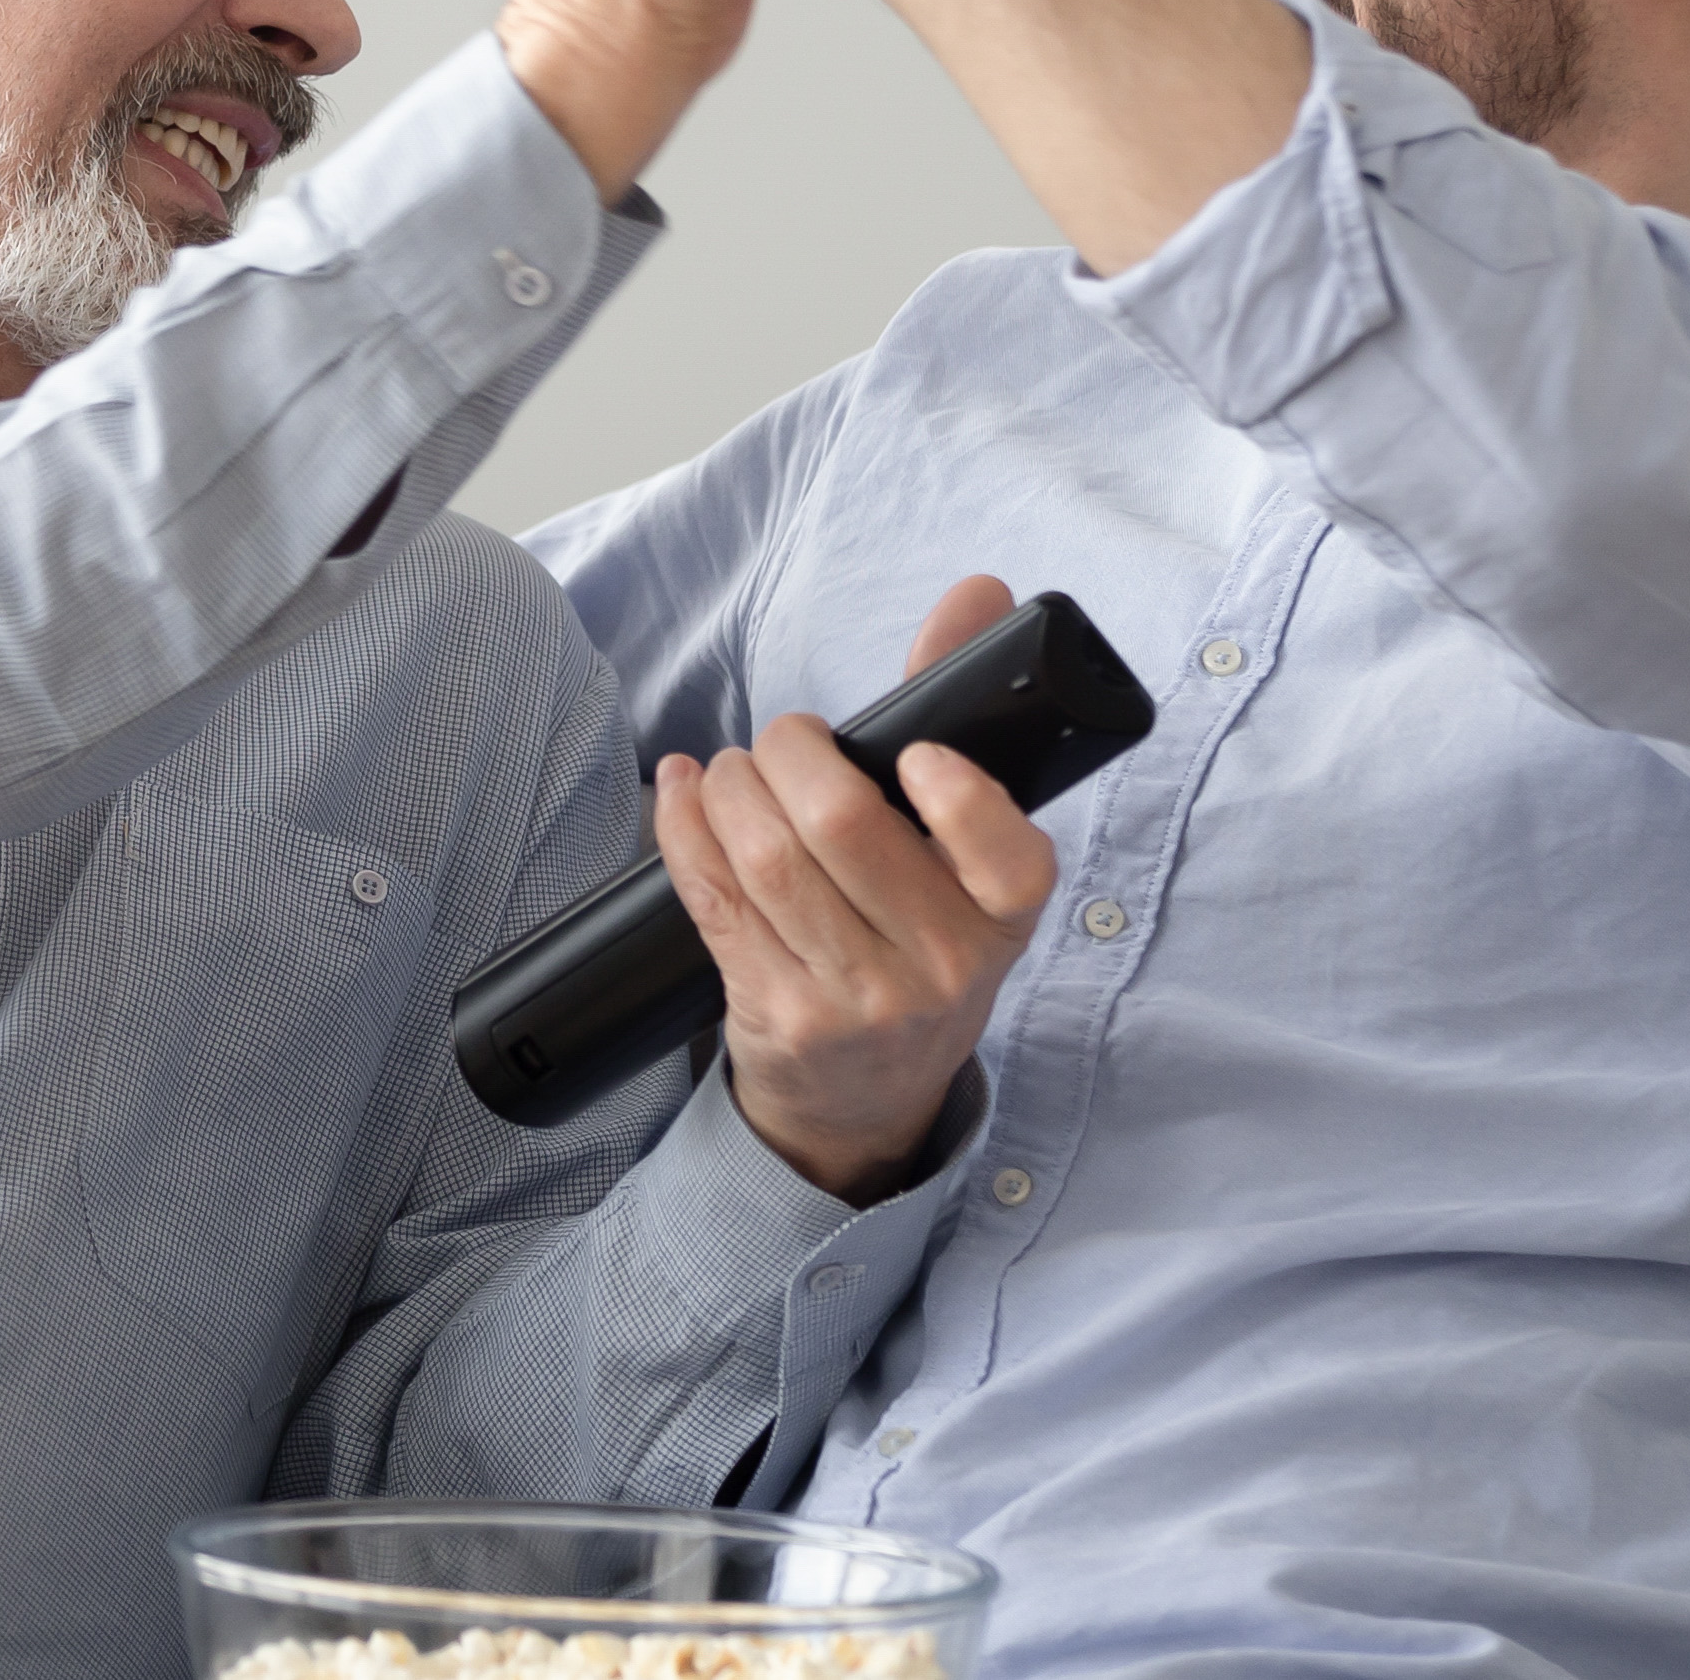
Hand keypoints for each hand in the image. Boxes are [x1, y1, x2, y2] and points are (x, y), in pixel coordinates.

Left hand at [656, 575, 1054, 1199]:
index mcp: (1003, 916)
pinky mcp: (775, 1014)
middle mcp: (940, 965)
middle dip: (791, 755)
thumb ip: (960, 714)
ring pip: (767, 860)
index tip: (914, 755)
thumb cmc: (916, 942)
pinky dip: (684, 826)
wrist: (868, 1097)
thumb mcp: (964, 857)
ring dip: (730, 788)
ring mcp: (854, 999)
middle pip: (843, 829)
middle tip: (786, 744)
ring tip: (734, 772)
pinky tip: (683, 791)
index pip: (1007, 857)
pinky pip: (713, 900)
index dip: (958, 798)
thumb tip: (980, 592)